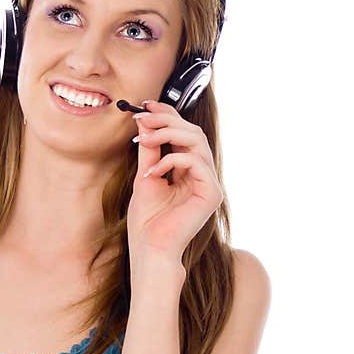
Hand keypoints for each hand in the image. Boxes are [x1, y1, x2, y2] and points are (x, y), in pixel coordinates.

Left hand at [127, 100, 223, 261]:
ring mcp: (210, 183)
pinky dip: (170, 161)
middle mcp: (202, 174)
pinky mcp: (211, 194)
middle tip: (142, 118)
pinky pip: (195, 163)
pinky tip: (151, 174)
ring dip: (167, 135)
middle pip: (193, 132)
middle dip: (166, 121)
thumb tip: (144, 120)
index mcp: (188, 170)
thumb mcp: (145, 176)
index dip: (168, 115)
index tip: (146, 105)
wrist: (150, 249)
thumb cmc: (147, 220)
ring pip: (197, 142)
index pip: (184, 134)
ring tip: (144, 142)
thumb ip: (149, 150)